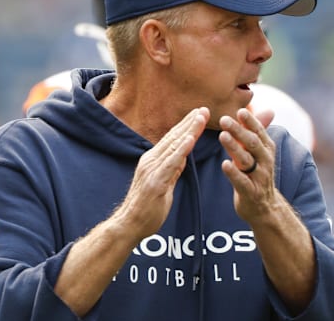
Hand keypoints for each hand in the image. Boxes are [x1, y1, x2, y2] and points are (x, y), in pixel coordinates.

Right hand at [116, 107, 208, 239]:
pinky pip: (171, 163)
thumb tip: (183, 158)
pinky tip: (190, 139)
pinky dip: (181, 149)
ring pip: (173, 146)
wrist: (129, 225)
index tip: (199, 114)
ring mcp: (152, 170)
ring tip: (200, 117)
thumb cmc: (146, 209)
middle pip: (173, 137)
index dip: (186, 126)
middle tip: (204, 109)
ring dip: (188, 130)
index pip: (172, 139)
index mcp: (152, 161)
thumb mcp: (164, 185)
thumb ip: (172, 170)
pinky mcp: (155, 181)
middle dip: (190, 122)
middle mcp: (150, 161)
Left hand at [218, 108, 276, 222]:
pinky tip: (224, 164)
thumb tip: (268, 110)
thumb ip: (258, 133)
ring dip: (234, 147)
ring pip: (246, 160)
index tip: (240, 111)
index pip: (259, 132)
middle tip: (224, 119)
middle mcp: (265, 161)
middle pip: (252, 143)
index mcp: (267, 149)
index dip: (250, 121)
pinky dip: (233, 173)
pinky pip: (242, 181)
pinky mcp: (251, 192)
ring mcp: (259, 177)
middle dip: (239, 130)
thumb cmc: (257, 174)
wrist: (265, 207)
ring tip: (222, 136)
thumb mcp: (259, 153)